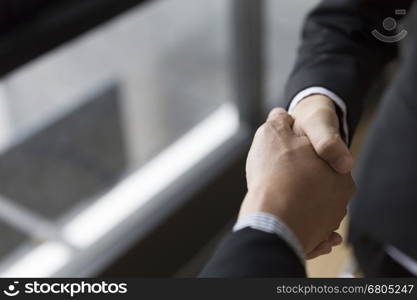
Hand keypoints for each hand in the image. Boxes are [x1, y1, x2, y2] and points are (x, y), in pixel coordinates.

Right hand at [239, 108, 354, 254]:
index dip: (295, 150)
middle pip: (318, 180)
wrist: (272, 219)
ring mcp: (334, 214)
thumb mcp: (272, 132)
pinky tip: (292, 221)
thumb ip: (279, 121)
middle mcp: (342, 188)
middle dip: (302, 179)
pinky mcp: (322, 236)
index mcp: (335, 160)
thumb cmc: (274, 173)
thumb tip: (282, 114)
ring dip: (304, 204)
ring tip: (282, 202)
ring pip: (317, 206)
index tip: (280, 155)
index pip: (316, 150)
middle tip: (278, 180)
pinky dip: (305, 225)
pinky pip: (314, 228)